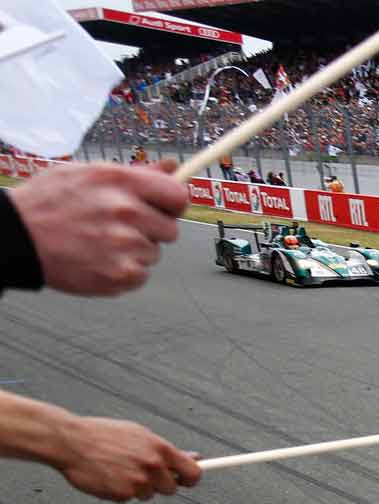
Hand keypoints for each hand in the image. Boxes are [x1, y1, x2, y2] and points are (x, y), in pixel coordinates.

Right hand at [10, 160, 188, 294]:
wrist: (15, 238)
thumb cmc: (47, 204)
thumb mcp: (86, 174)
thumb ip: (135, 174)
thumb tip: (171, 169)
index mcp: (120, 182)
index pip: (178, 196)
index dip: (173, 204)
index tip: (164, 208)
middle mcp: (126, 211)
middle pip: (170, 230)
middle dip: (150, 230)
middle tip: (118, 227)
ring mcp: (124, 245)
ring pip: (153, 253)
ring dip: (133, 251)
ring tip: (99, 243)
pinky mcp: (120, 274)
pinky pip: (141, 275)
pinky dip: (123, 272)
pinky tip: (98, 260)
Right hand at [53, 416, 201, 501]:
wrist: (70, 441)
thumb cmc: (103, 435)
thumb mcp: (139, 435)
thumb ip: (166, 450)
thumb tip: (194, 457)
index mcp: (160, 449)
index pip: (193, 473)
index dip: (191, 479)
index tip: (186, 480)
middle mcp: (152, 465)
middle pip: (171, 488)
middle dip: (159, 484)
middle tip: (140, 473)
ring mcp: (138, 481)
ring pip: (149, 494)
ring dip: (138, 488)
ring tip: (118, 470)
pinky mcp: (122, 494)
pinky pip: (128, 498)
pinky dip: (120, 491)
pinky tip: (107, 477)